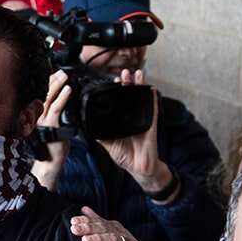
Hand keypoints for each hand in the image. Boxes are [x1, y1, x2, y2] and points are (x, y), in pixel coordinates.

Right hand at [30, 69, 71, 188]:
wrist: (50, 162)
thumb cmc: (52, 147)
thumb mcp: (54, 128)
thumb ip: (55, 116)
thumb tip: (63, 105)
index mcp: (37, 115)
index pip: (41, 95)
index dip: (48, 83)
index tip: (55, 75)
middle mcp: (37, 116)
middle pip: (43, 93)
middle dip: (52, 80)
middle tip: (61, 72)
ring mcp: (43, 120)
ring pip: (48, 98)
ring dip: (57, 85)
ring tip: (65, 76)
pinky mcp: (50, 126)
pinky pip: (56, 108)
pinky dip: (62, 97)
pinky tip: (68, 90)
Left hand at [70, 206, 170, 240]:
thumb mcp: (113, 235)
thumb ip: (99, 222)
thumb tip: (84, 208)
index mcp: (115, 229)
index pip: (99, 222)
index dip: (87, 221)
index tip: (73, 221)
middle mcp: (122, 234)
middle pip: (105, 228)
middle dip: (89, 227)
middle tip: (74, 228)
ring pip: (114, 239)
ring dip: (100, 239)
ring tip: (86, 240)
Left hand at [97, 72, 174, 196]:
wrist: (139, 167)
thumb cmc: (126, 157)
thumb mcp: (108, 145)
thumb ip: (100, 136)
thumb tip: (89, 128)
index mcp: (122, 121)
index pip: (119, 102)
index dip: (116, 92)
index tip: (113, 82)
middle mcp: (132, 117)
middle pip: (130, 96)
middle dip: (128, 83)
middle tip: (123, 73)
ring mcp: (142, 119)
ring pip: (141, 98)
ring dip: (140, 85)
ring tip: (137, 73)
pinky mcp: (151, 123)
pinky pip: (152, 108)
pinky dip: (152, 98)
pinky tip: (150, 88)